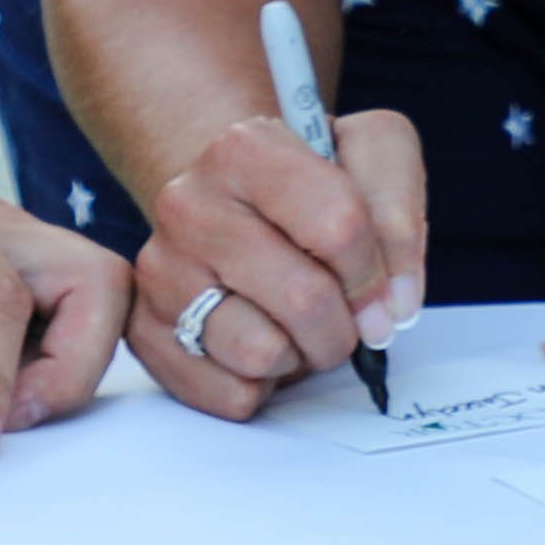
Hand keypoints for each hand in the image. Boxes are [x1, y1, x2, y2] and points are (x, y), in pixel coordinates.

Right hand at [133, 104, 428, 424]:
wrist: (231, 205)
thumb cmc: (308, 187)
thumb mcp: (370, 152)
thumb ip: (397, 208)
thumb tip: (394, 306)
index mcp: (243, 150)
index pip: (339, 226)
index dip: (376, 271)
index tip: (378, 284)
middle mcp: (187, 206)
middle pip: (306, 300)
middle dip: (344, 324)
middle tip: (340, 313)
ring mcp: (160, 272)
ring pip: (262, 353)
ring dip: (300, 354)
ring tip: (293, 324)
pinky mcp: (146, 334)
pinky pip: (232, 394)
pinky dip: (262, 384)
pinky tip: (258, 341)